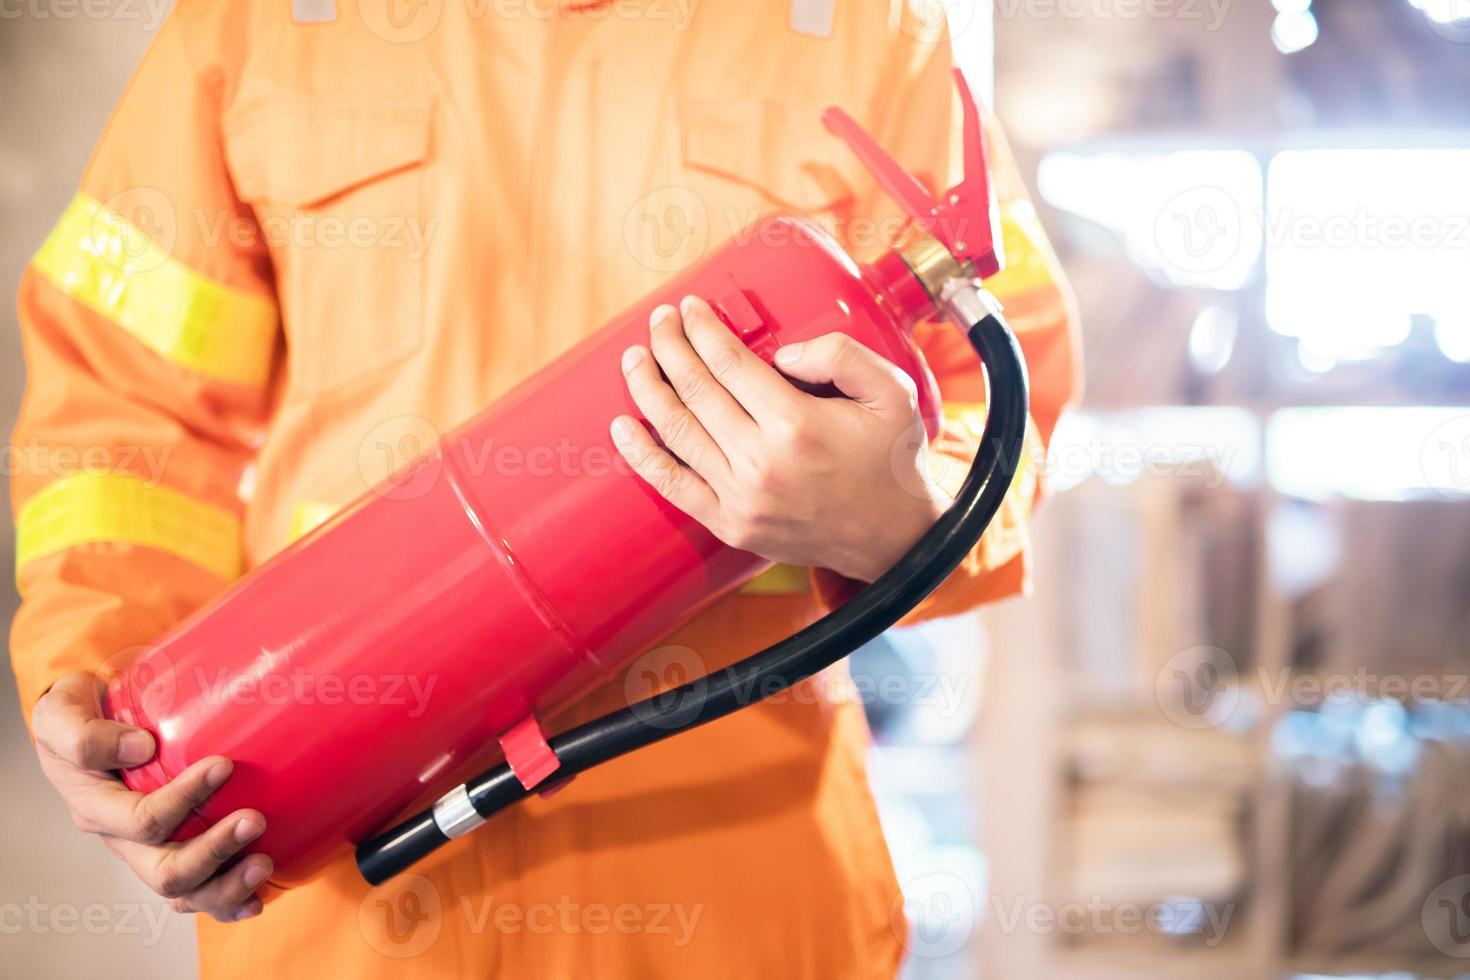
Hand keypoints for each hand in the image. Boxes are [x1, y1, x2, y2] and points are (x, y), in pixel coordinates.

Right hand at [31, 671, 271, 922]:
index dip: (185, 798)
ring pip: (185, 891)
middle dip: (214, 852)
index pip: (143, 820)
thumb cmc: (81, 713)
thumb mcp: (62, 714)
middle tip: (256, 821)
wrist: (91, 720)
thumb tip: (141, 748)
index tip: (224, 764)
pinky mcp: (174, 850)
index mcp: (97, 809)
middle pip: (166, 871)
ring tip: (265, 862)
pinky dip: (228, 902)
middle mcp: (123, 839)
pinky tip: (256, 898)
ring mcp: (149, 851)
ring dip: (227, 885)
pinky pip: (198, 893)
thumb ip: (85, 734)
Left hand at [611, 296, 949, 582]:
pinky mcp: (730, 524)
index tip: (690, 309)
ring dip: (648, 388)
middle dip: (668, 346)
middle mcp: (760, 461)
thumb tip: (782, 353)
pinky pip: (673, 485)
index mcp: (797, 423)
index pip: (727, 362)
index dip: (701, 329)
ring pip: (676, 431)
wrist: (894, 540)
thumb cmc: (892, 461)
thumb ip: (840, 355)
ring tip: (635, 359)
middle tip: (659, 322)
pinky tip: (623, 427)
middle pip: (694, 389)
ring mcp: (741, 497)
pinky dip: (642, 455)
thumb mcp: (892, 392)